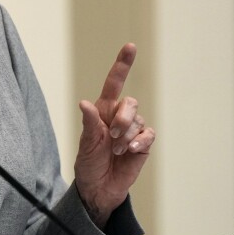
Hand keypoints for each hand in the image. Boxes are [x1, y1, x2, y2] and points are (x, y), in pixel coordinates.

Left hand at [74, 43, 155, 226]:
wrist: (98, 188)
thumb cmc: (88, 163)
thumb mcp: (85, 143)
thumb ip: (89, 123)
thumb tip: (84, 103)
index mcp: (103, 111)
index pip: (115, 83)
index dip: (122, 65)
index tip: (130, 46)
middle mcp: (119, 117)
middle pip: (130, 103)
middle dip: (122, 118)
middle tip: (111, 136)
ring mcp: (133, 130)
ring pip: (138, 121)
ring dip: (126, 136)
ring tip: (115, 151)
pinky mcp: (143, 144)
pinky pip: (148, 134)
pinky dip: (139, 142)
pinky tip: (130, 151)